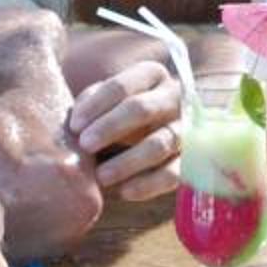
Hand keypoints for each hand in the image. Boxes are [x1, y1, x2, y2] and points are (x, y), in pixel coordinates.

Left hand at [66, 60, 186, 204]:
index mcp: (151, 75)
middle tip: (85, 145)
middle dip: (111, 127)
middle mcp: (174, 97)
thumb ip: (90, 104)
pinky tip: (124, 192)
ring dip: (128, 161)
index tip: (74, 126)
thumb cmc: (114, 116)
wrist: (142, 140)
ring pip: (161, 143)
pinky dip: (148, 184)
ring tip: (101, 176)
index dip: (97, 105)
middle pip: (143, 108)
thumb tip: (76, 121)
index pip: (122, 86)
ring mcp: (186, 128)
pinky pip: (173, 173)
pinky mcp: (192, 160)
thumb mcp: (102, 103)